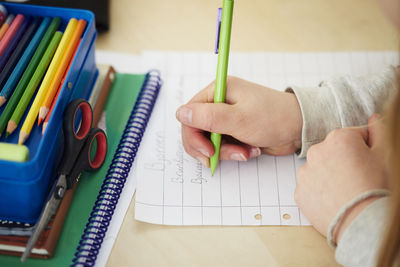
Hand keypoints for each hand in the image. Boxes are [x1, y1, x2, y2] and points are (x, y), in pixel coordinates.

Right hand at [175, 76, 302, 166]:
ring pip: (208, 141)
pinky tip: (250, 151)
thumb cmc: (273, 118)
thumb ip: (207, 117)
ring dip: (224, 152)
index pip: (189, 114)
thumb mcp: (238, 118)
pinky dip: (233, 153)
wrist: (300, 128)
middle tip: (217, 158)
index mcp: (217, 91)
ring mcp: (226, 118)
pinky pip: (222, 146)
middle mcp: (219, 103)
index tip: (207, 151)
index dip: (193, 135)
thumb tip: (180, 113)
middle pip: (196, 129)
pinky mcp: (234, 131)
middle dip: (208, 147)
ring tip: (244, 153)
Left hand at [295, 114, 387, 243]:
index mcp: (338, 138)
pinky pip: (311, 188)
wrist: (364, 223)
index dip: (366, 149)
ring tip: (346, 191)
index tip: (370, 162)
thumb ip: (378, 131)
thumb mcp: (385, 154)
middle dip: (344, 160)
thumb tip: (374, 118)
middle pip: (333, 152)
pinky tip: (334, 200)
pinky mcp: (300, 193)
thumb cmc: (377, 188)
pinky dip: (320, 192)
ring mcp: (305, 173)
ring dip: (330, 175)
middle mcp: (316, 151)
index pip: (354, 136)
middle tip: (359, 178)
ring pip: (320, 169)